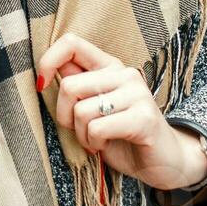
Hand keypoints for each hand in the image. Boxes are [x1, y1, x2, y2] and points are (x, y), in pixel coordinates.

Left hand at [35, 32, 206, 192]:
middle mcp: (124, 74)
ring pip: (81, 111)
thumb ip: (76, 86)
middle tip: (81, 130)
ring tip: (97, 140)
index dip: (48, 61)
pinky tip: (106, 146)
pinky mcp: (143, 117)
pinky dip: (94, 143)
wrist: (163, 162)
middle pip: (69, 86)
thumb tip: (45, 70)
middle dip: (64, 116)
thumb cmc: (122, 135)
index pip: (71, 43)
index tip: (43, 85)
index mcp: (109, 66)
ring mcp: (136, 93)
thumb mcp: (93, 107)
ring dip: (82, 135)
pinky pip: (97, 128)